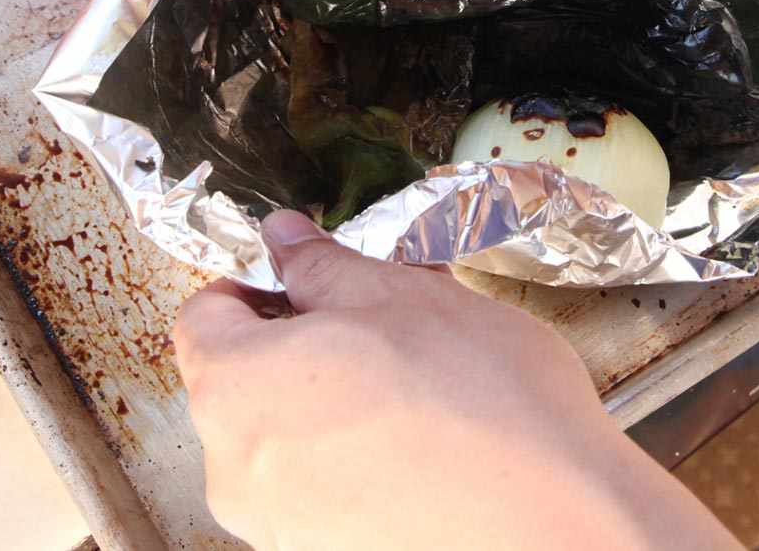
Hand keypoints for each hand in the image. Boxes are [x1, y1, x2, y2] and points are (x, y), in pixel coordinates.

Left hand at [174, 210, 742, 549]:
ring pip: (280, 437)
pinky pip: (315, 488)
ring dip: (326, 399)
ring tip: (408, 382)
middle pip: (238, 381)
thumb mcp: (397, 294)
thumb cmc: (480, 401)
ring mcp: (278, 525)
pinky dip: (349, 456)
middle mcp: (237, 470)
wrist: (556, 521)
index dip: (251, 282)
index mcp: (236, 389)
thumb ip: (321, 263)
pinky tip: (416, 439)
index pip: (202, 316)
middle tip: (371, 321)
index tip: (300, 275)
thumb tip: (283, 237)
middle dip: (295, 341)